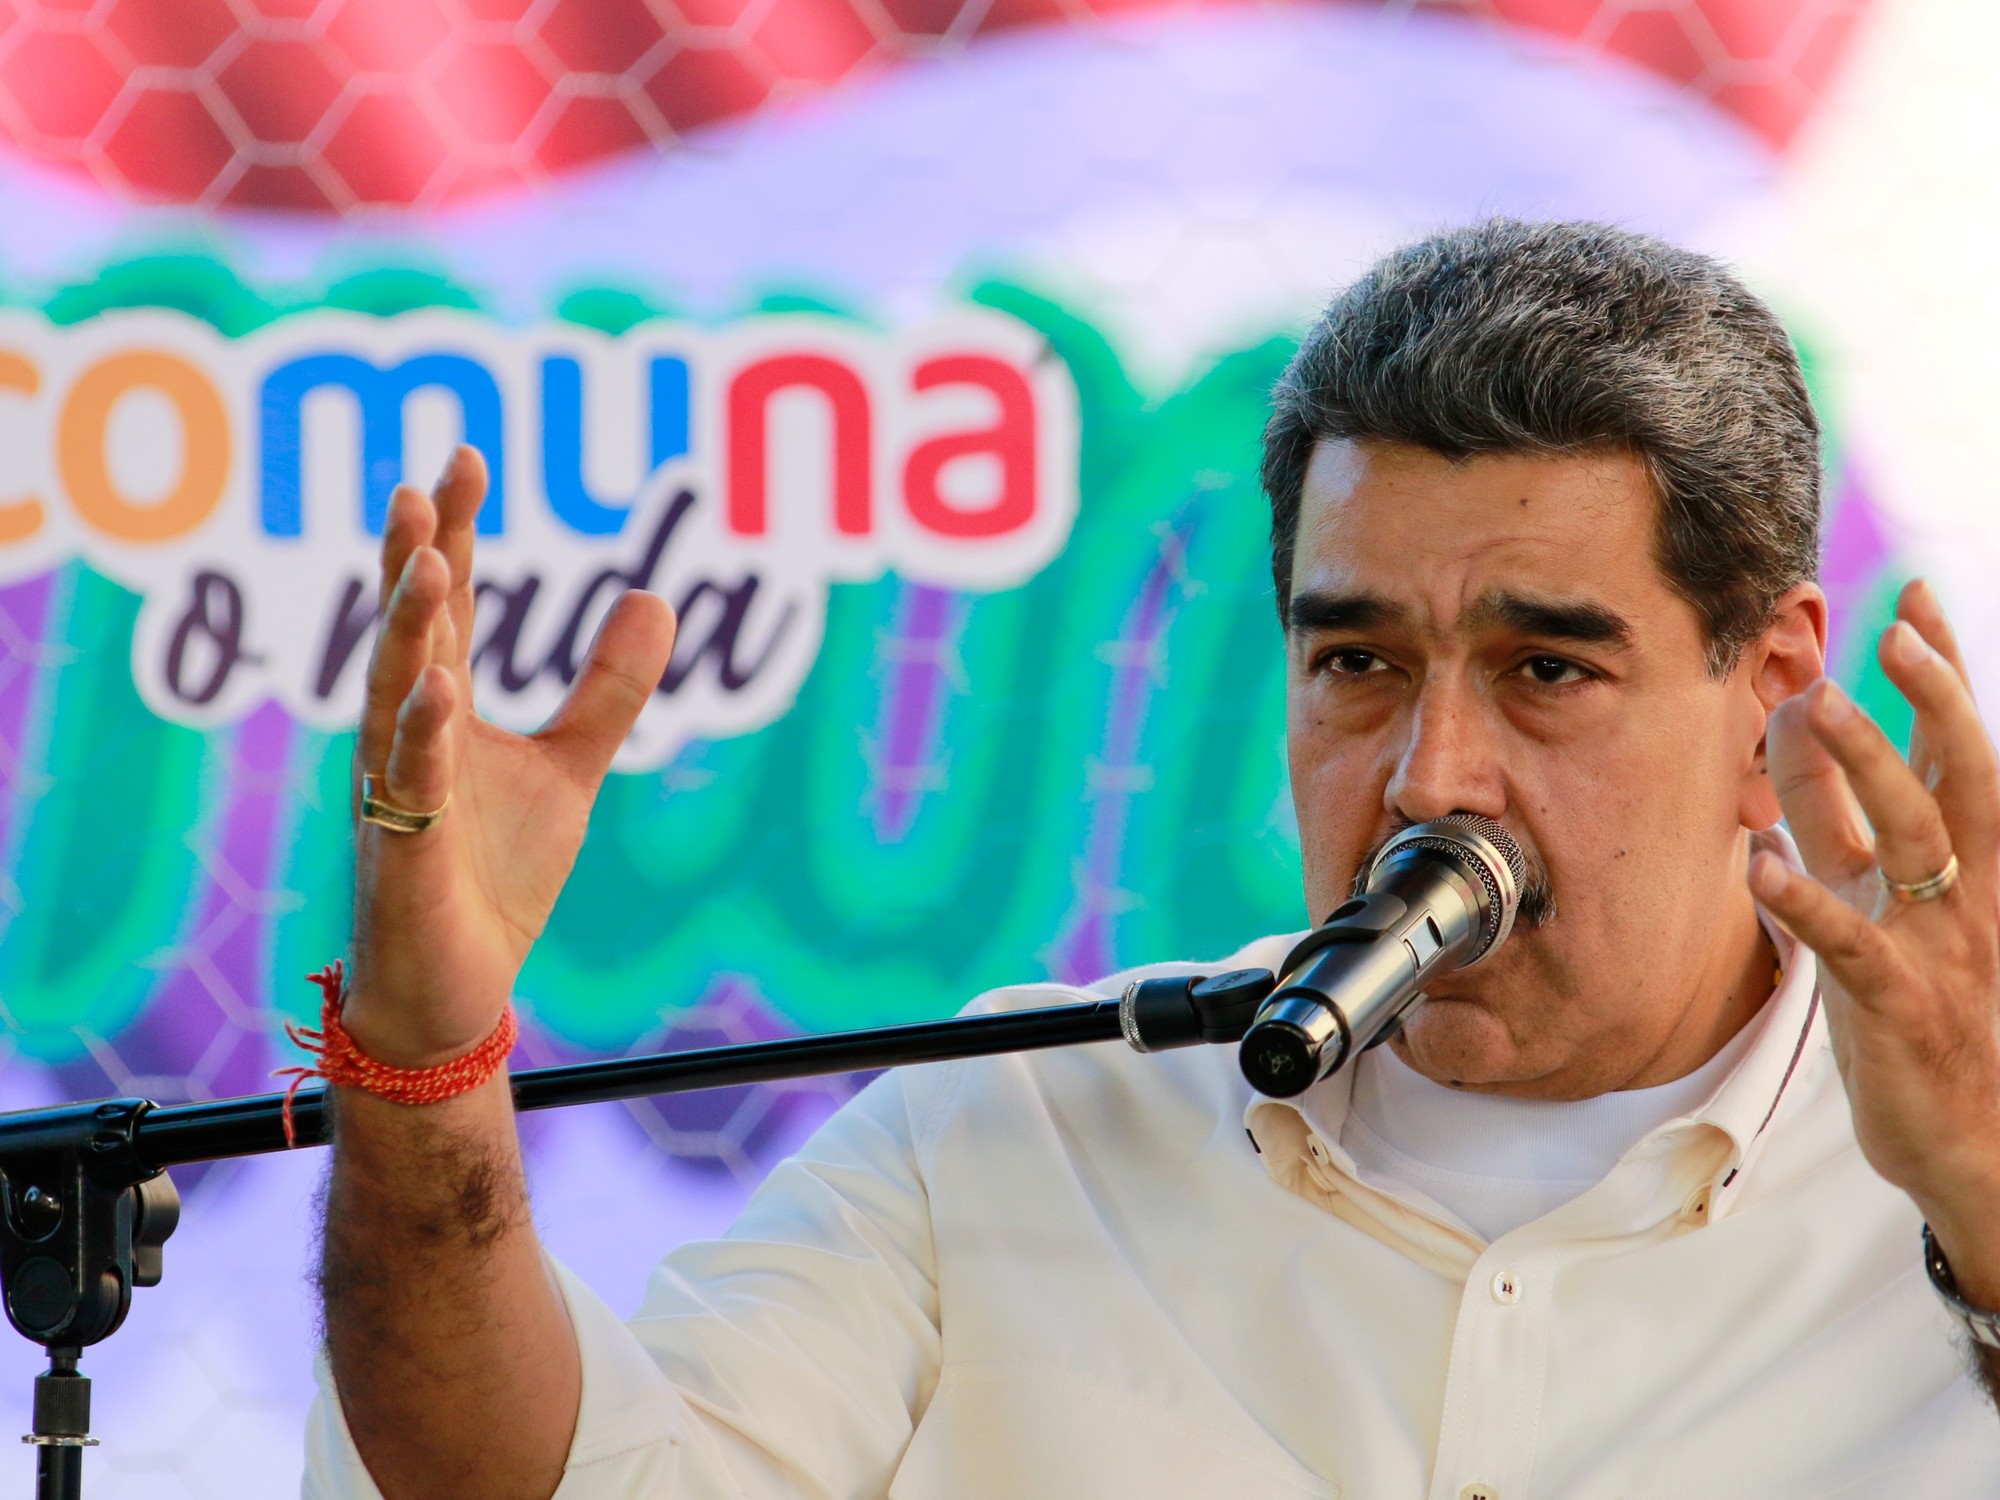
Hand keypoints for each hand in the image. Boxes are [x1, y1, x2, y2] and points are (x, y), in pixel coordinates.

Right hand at [347, 446, 676, 1066]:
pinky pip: (410, 782)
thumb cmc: (495, 878)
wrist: (457, 989)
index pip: (444, 608)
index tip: (463, 457)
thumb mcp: (571, 769)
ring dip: (409, 630)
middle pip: (410, 632)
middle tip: (427, 481)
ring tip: (430, 562)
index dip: (452, 533)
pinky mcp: (404, 849)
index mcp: (441, 711)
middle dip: (418, 557)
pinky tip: (437, 686)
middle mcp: (408, 737)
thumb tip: (656, 595)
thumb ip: (607, 690)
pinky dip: (421, 734)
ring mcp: (399, 791)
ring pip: (394, 694)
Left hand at [1754, 580, 1999, 1290]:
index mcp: (1965, 864)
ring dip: (1863, 767)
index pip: (1956, 751)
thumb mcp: (1873, 895)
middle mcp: (1965, 893)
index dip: (1941, 674)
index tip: (1913, 595)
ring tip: (1817, 703)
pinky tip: (1760, 864)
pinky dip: (1806, 902)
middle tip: (1892, 627)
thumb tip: (1796, 720)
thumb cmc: (1916, 1007)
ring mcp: (1938, 946)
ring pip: (1912, 839)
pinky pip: (1851, 945)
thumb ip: (1835, 814)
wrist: (1969, 1140)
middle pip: (1958, 776)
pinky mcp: (1899, 1005)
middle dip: (1931, 698)